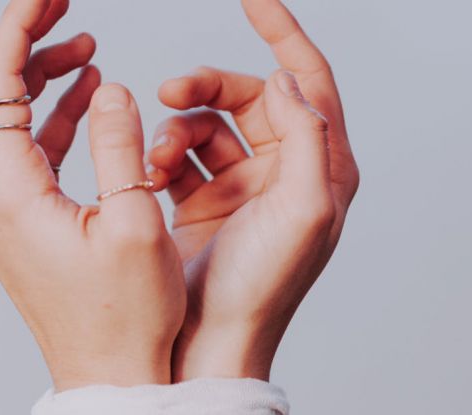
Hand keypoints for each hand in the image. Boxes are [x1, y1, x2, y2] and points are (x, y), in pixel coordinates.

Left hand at [0, 0, 184, 390]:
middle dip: (27, 44)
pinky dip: (49, 118)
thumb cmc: (128, 314)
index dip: (20, 26)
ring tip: (88, 51)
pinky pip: (22, 151)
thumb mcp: (136, 222)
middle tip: (69, 10)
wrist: (110, 372)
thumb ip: (121, 144)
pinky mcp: (13, 221)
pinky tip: (86, 100)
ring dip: (41, 80)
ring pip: (4, 120)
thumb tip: (110, 86)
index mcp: (9, 191)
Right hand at [146, 0, 358, 380]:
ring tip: (157, 157)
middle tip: (169, 93)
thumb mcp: (304, 210)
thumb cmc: (263, 286)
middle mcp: (284, 171)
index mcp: (321, 167)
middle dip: (206, 88)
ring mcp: (242, 185)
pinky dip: (162, 155)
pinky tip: (150, 175)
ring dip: (177, 128)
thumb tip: (288, 79)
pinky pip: (180, 154)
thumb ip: (306, 137)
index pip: (309, 80)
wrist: (213, 340)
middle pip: (247, 96)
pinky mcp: (204, 199)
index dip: (283, 33)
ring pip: (207, 124)